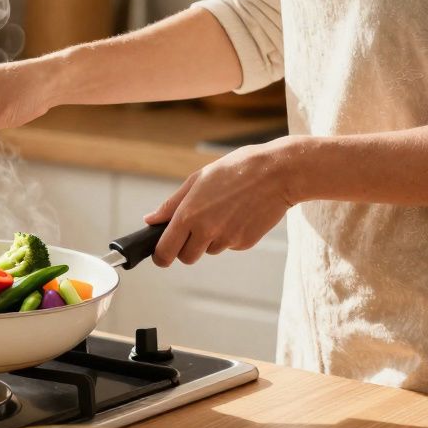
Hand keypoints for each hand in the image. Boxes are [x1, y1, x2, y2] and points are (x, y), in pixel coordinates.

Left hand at [145, 138, 298, 265]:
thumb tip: (150, 220)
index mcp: (189, 215)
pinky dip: (229, 235)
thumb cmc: (236, 170)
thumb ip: (171, 205)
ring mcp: (227, 239)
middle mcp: (206, 231)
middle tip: (194, 229)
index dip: (161, 256)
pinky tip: (238, 214)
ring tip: (223, 211)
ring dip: (210, 239)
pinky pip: (229, 245)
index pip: (165, 251)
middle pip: (187, 258)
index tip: (162, 254)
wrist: (277, 173)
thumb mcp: (197, 180)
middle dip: (186, 248)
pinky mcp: (245, 243)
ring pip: (209, 250)